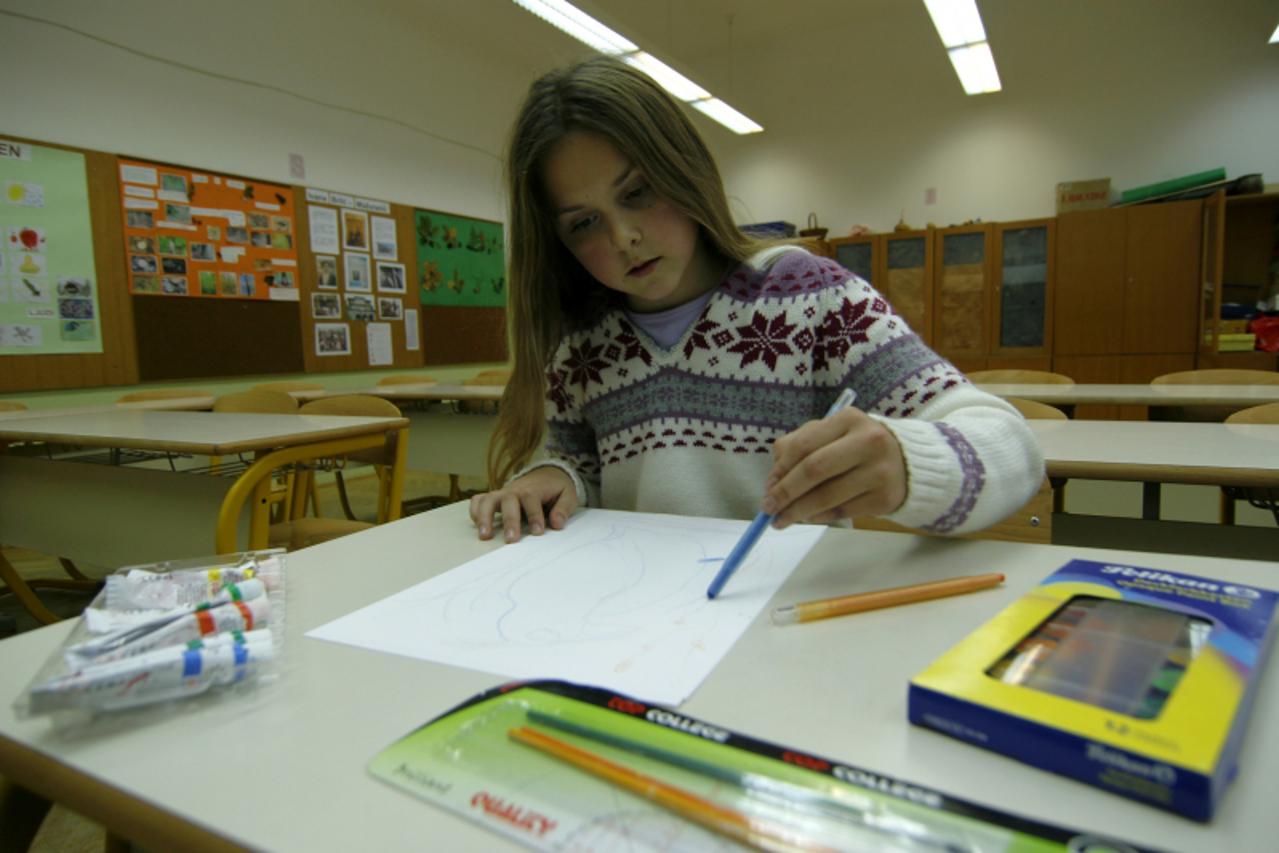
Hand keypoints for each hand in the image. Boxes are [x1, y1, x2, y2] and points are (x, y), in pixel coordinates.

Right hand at [469, 466, 576, 542]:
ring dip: (485, 517)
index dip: (534, 515)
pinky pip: (479, 500)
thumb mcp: (568, 494)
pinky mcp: (495, 497)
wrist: (547, 473)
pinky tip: (476, 526)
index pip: (531, 499)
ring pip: (488, 500)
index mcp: (534, 488)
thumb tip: (557, 523)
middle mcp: (515, 490)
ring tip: (485, 536)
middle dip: (509, 520)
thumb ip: (563, 508)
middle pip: (508, 500)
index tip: (538, 532)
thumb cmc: (557, 488)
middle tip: (511, 540)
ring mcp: (502, 493)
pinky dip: (474, 511)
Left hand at [762, 408, 906, 526]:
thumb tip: (773, 482)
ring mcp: (879, 471)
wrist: (906, 462)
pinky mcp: (884, 498)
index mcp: (848, 420)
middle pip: (814, 470)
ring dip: (799, 511)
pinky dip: (820, 517)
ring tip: (782, 519)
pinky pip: (842, 512)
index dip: (779, 470)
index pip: (803, 445)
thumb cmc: (856, 447)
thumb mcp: (830, 434)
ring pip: (827, 496)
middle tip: (769, 509)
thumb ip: (797, 447)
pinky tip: (809, 517)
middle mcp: (868, 441)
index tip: (767, 489)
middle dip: (786, 493)